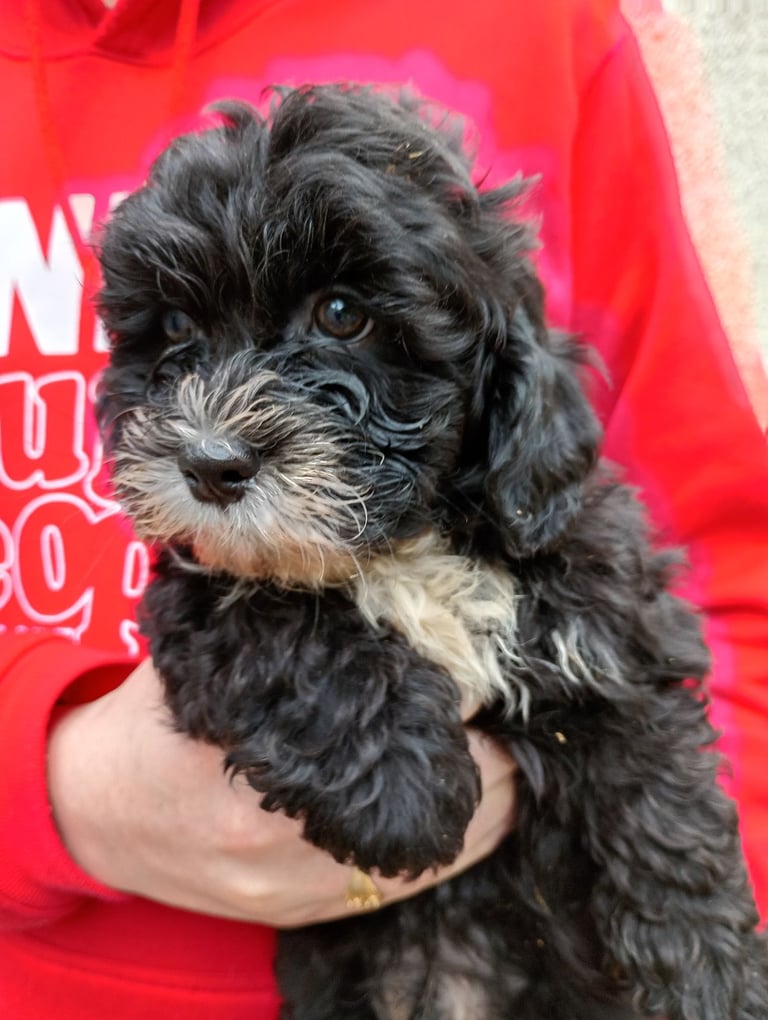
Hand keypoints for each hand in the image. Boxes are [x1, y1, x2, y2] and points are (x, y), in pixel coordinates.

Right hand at [47, 658, 515, 926]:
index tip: (482, 676)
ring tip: (509, 763)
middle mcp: (278, 834)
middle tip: (505, 717)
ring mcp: (291, 886)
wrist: (94, 813)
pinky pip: (398, 890)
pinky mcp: (296, 913)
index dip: (453, 707)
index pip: (391, 734)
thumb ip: (282, 625)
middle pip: (422, 801)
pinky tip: (476, 816)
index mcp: (255, 758)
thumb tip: (367, 578)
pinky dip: (447, 852)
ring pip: (425, 857)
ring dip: (480, 812)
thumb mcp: (205, 656)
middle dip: (480, 759)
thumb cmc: (153, 722)